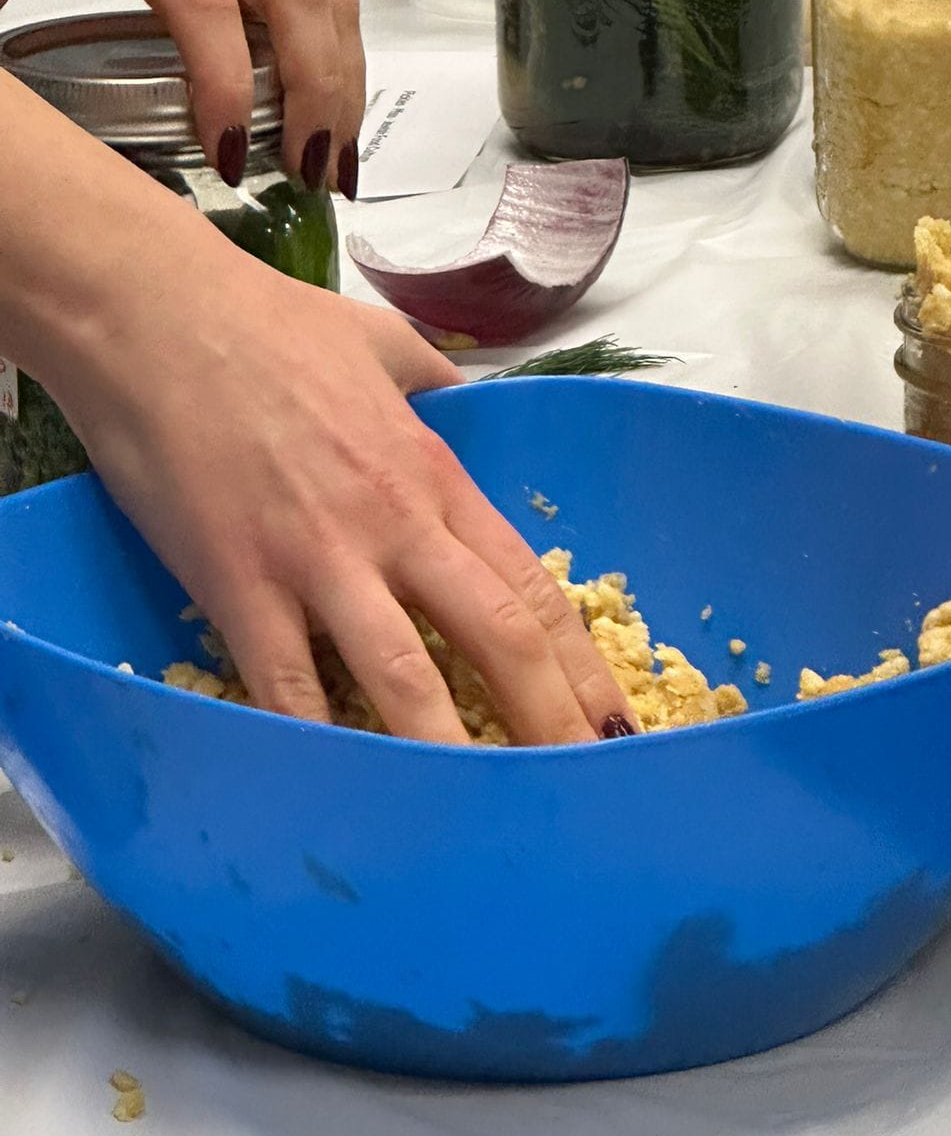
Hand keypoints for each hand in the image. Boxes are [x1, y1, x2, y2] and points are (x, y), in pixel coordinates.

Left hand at [0, 0, 362, 192]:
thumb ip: (8, 31)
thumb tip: (19, 122)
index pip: (204, 5)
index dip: (227, 90)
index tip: (229, 158)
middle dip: (320, 92)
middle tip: (315, 171)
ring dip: (344, 69)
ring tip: (337, 145)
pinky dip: (332, 37)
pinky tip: (326, 89)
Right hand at [56, 225, 629, 746]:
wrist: (154, 315)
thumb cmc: (265, 323)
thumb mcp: (379, 342)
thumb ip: (431, 380)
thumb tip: (463, 395)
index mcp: (435, 475)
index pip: (530, 584)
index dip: (580, 662)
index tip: (611, 719)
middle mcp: (395, 525)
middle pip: (497, 637)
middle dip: (547, 720)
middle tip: (583, 786)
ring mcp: (318, 559)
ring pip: (406, 676)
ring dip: (452, 754)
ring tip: (488, 820)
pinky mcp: (238, 582)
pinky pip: (286, 683)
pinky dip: (318, 743)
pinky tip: (344, 796)